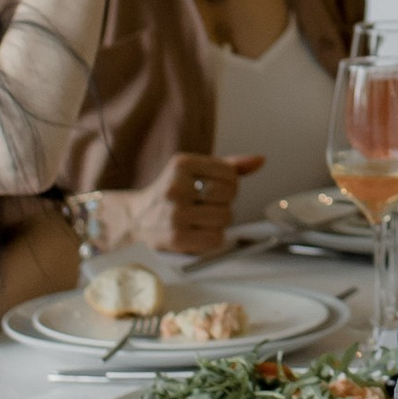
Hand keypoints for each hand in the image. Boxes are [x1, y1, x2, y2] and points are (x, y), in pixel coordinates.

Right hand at [118, 152, 266, 257]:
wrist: (137, 219)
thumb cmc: (174, 192)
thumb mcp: (195, 171)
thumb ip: (229, 165)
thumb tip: (260, 160)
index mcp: (182, 163)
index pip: (229, 173)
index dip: (230, 183)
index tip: (215, 188)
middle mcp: (176, 186)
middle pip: (229, 195)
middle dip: (225, 202)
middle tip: (207, 205)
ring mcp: (175, 213)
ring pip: (225, 218)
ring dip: (219, 221)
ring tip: (201, 218)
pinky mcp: (176, 238)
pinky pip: (216, 238)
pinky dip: (213, 237)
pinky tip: (198, 231)